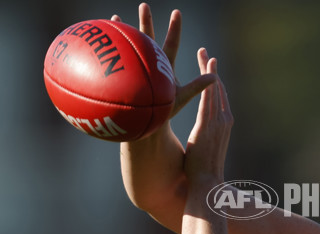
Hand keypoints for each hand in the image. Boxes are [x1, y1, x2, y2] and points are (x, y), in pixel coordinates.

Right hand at [111, 3, 215, 118]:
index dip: (175, 29)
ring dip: (123, 32)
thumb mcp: (183, 98)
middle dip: (146, 22)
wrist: (148, 126)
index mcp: (165, 66)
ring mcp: (135, 70)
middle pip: (148, 39)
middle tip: (144, 5)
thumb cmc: (166, 113)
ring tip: (116, 17)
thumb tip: (215, 77)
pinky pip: (113, 64)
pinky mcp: (121, 78)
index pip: (171, 44)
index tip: (177, 12)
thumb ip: (197, 87)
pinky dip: (105, 53)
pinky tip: (95, 45)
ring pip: (129, 47)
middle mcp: (149, 64)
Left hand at [184, 51, 232, 183]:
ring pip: (214, 90)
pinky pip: (209, 99)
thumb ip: (202, 141)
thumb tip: (196, 143)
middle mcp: (224, 121)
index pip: (219, 99)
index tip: (209, 69)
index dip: (214, 83)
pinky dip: (208, 83)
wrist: (207, 183)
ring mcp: (218, 122)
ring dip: (209, 71)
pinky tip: (206, 70)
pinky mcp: (209, 124)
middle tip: (205, 54)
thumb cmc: (202, 173)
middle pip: (218, 90)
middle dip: (211, 71)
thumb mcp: (203, 151)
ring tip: (204, 54)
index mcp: (224, 126)